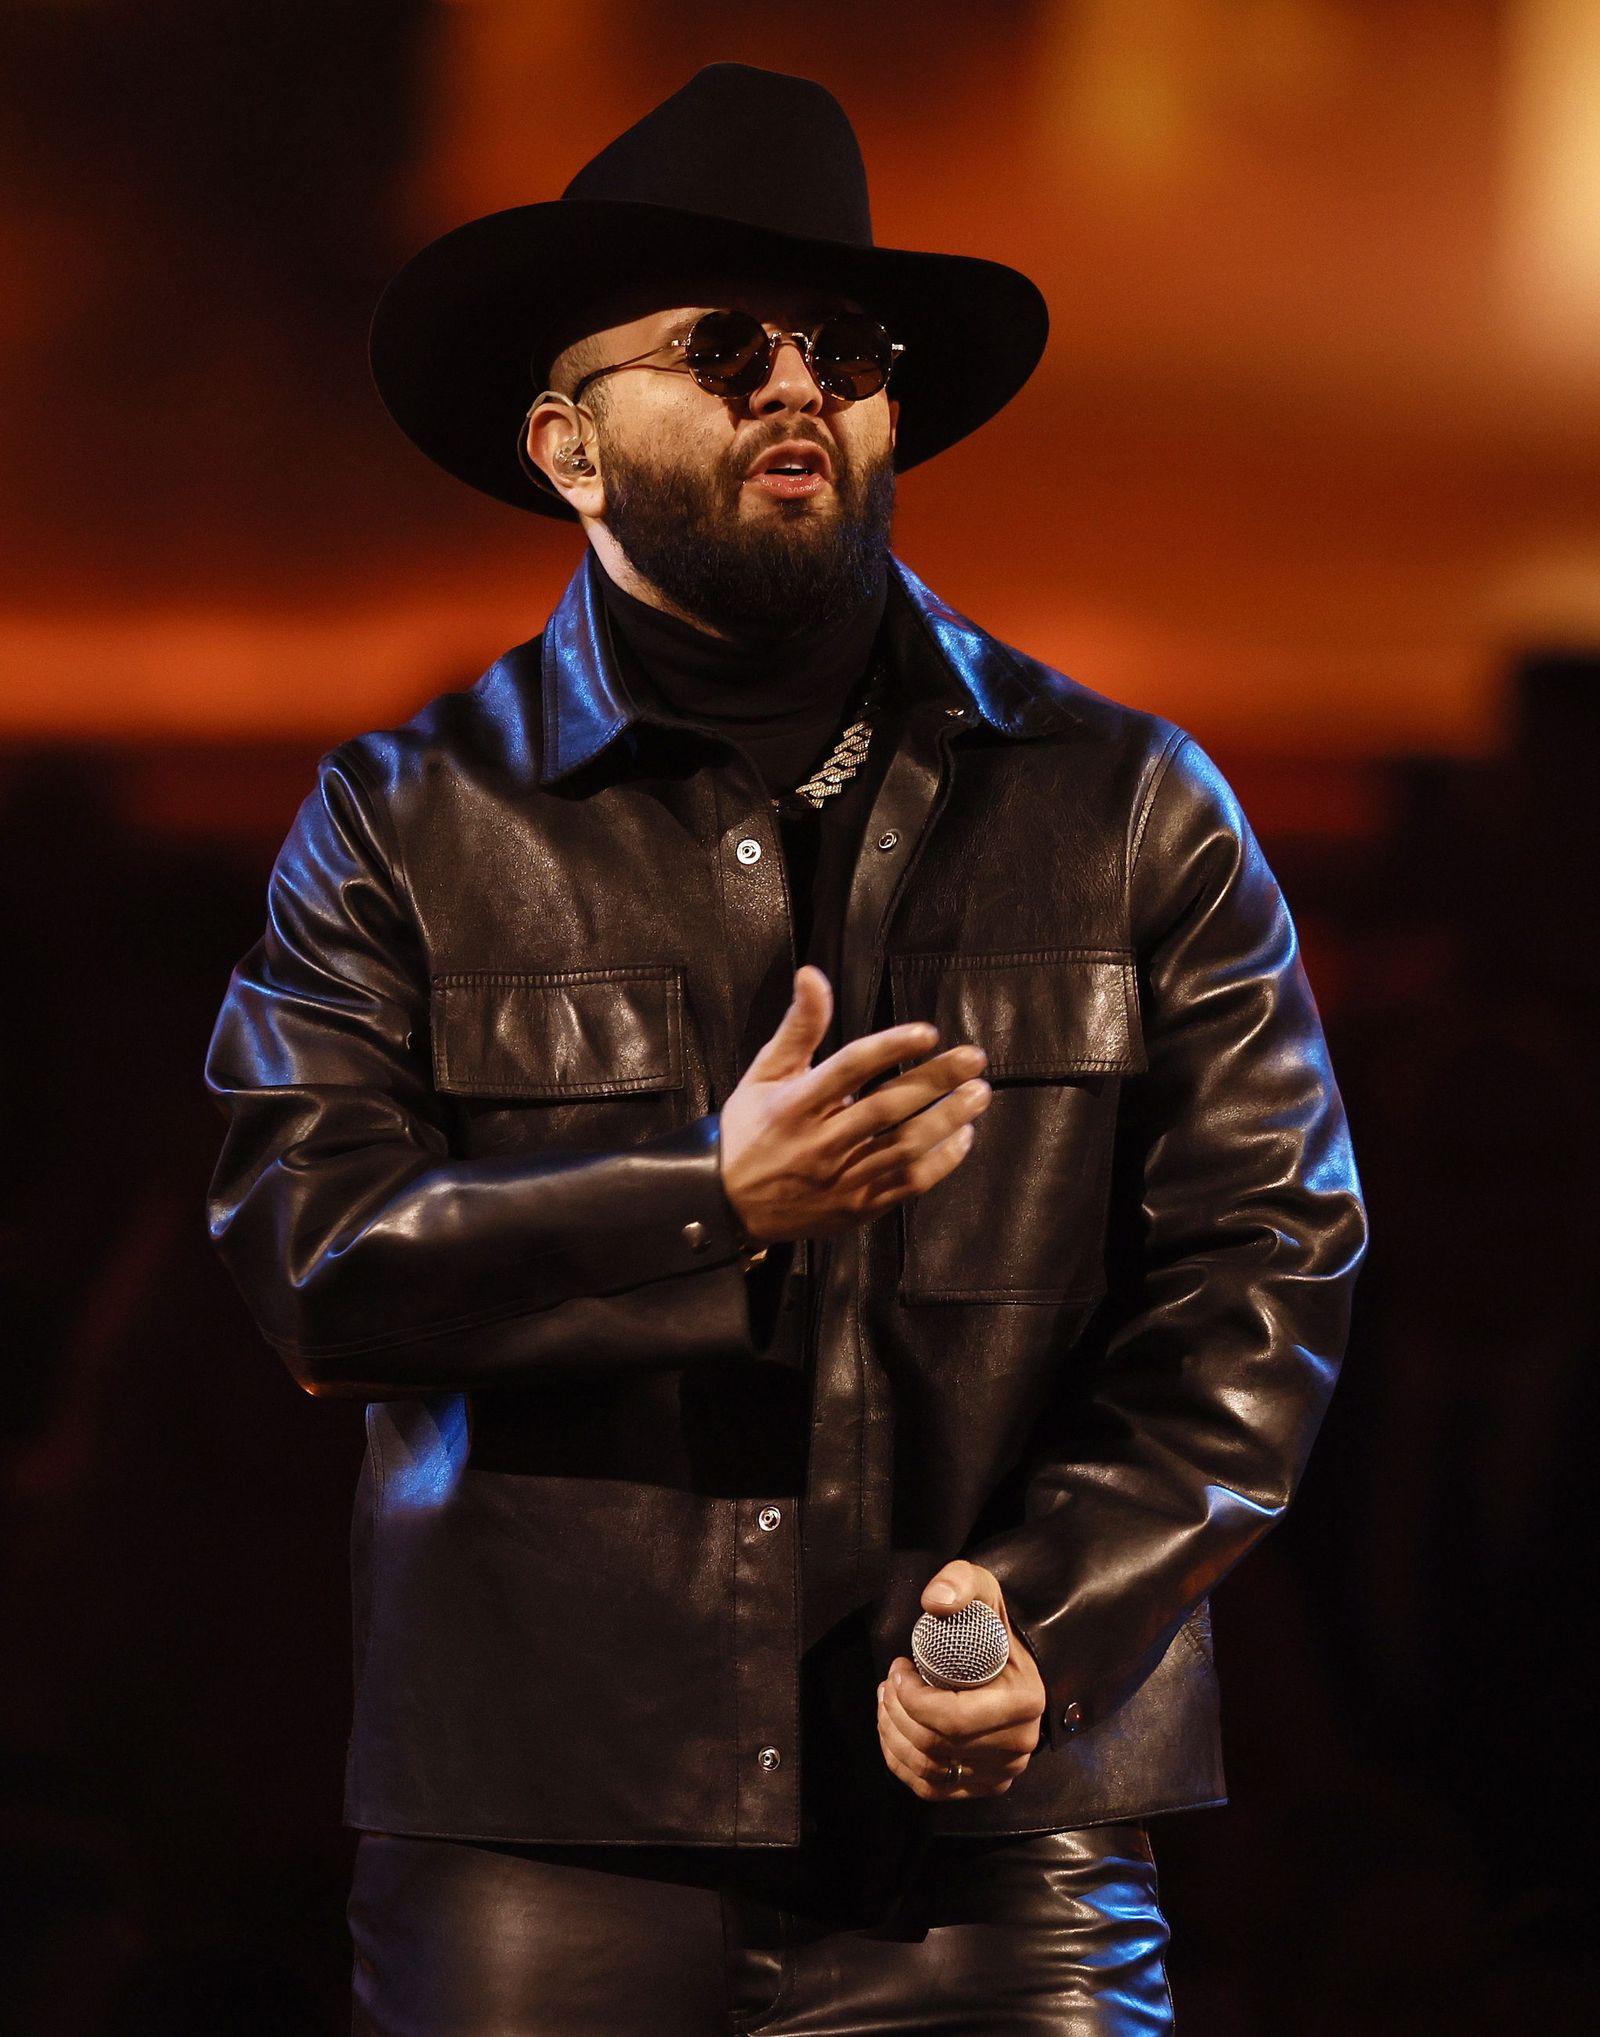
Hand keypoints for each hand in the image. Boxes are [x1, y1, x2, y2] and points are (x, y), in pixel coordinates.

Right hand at [720, 965, 991, 1245]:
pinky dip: (941, 1162)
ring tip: (978, 1094)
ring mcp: (842, 1179)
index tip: (928, 1033)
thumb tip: (813, 975)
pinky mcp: (858, 1207)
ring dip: (948, 1119)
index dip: (891, 1048)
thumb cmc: (750, 1131)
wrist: (730, 1206)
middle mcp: (821, 1143)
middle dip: (936, 1080)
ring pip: (905, 1147)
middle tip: (973, 1059)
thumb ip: (798, 1027)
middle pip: (888, 1107)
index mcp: (796, 1105)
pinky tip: (962, 1137)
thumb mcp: (764, 1074)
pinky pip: (907, 1184)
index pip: (851, 1068)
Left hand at [876, 1560, 1045, 1800]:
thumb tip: (936, 1603)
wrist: (1011, 1662)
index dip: (911, 1698)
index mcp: (1023, 1703)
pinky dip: (901, 1764)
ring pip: (930, 1770)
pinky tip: (892, 1732)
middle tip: (887, 1683)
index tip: (898, 1668)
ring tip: (886, 1702)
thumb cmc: (991, 1627)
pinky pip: (932, 1788)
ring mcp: (1003, 1771)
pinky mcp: (984, 1786)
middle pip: (937, 1746)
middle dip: (897, 1713)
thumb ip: (961, 1582)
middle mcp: (1019, 1745)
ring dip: (894, 1736)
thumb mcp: (981, 1590)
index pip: (953, 1719)